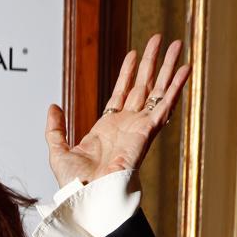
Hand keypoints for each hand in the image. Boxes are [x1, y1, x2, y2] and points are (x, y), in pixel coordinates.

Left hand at [44, 33, 191, 186]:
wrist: (86, 196)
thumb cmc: (74, 184)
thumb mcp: (58, 150)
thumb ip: (55, 128)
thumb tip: (53, 107)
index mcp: (107, 129)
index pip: (120, 94)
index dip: (127, 74)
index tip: (133, 55)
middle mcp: (125, 126)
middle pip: (142, 87)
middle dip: (151, 63)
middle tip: (159, 40)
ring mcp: (138, 128)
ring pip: (156, 91)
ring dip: (166, 68)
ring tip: (175, 46)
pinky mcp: (146, 132)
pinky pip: (164, 105)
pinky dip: (175, 88)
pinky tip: (183, 70)